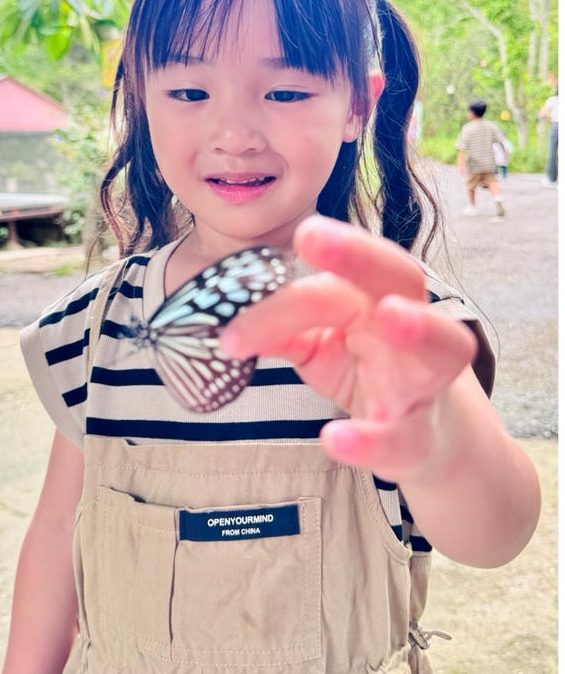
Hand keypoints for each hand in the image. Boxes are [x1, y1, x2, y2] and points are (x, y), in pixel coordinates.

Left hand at [221, 216, 477, 484]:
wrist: (422, 439)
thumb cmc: (366, 372)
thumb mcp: (318, 344)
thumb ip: (279, 328)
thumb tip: (228, 320)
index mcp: (375, 299)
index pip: (338, 275)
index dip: (302, 271)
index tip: (274, 251)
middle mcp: (406, 329)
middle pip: (400, 277)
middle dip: (361, 254)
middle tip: (311, 233)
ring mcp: (421, 383)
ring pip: (444, 347)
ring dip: (421, 327)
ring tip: (390, 317)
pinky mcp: (418, 437)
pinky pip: (401, 437)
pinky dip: (370, 440)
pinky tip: (334, 439)